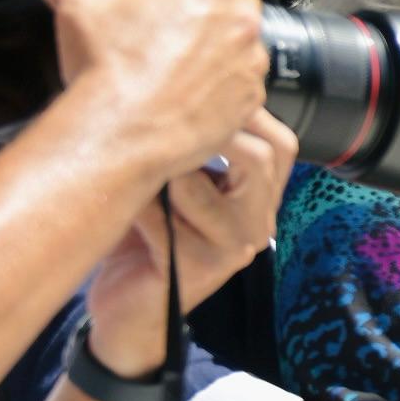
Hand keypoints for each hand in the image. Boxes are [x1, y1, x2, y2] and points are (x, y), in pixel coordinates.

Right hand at [21, 0, 272, 183]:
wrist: (120, 134)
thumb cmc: (107, 69)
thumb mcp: (76, 10)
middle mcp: (239, 20)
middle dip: (217, 3)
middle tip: (177, 21)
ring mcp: (249, 63)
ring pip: (246, 41)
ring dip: (222, 46)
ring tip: (178, 62)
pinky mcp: (250, 101)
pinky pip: (245, 83)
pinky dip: (225, 85)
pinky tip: (189, 93)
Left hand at [83, 112, 294, 375]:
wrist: (129, 311)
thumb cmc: (147, 240)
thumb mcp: (176, 182)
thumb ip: (190, 146)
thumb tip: (176, 89)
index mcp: (259, 198)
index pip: (280, 143)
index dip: (240, 112)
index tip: (189, 100)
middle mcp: (257, 222)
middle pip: (264, 156)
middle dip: (206, 133)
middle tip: (159, 130)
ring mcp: (234, 248)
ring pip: (208, 184)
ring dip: (164, 168)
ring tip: (134, 172)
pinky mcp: (200, 269)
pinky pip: (167, 218)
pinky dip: (136, 203)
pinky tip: (119, 208)